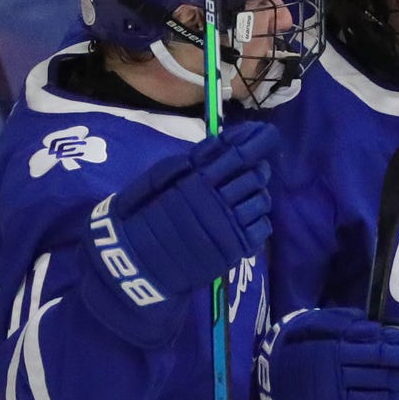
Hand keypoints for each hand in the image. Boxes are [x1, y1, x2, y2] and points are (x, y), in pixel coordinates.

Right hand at [78, 123, 279, 343]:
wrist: (135, 266)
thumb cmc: (137, 220)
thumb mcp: (151, 183)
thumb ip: (184, 163)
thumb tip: (215, 144)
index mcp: (195, 182)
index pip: (235, 155)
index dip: (253, 142)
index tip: (263, 133)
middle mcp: (216, 203)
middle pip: (253, 176)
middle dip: (258, 167)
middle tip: (257, 165)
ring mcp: (228, 228)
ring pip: (261, 201)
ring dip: (260, 192)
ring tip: (253, 192)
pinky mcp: (234, 252)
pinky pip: (261, 229)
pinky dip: (260, 219)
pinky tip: (249, 217)